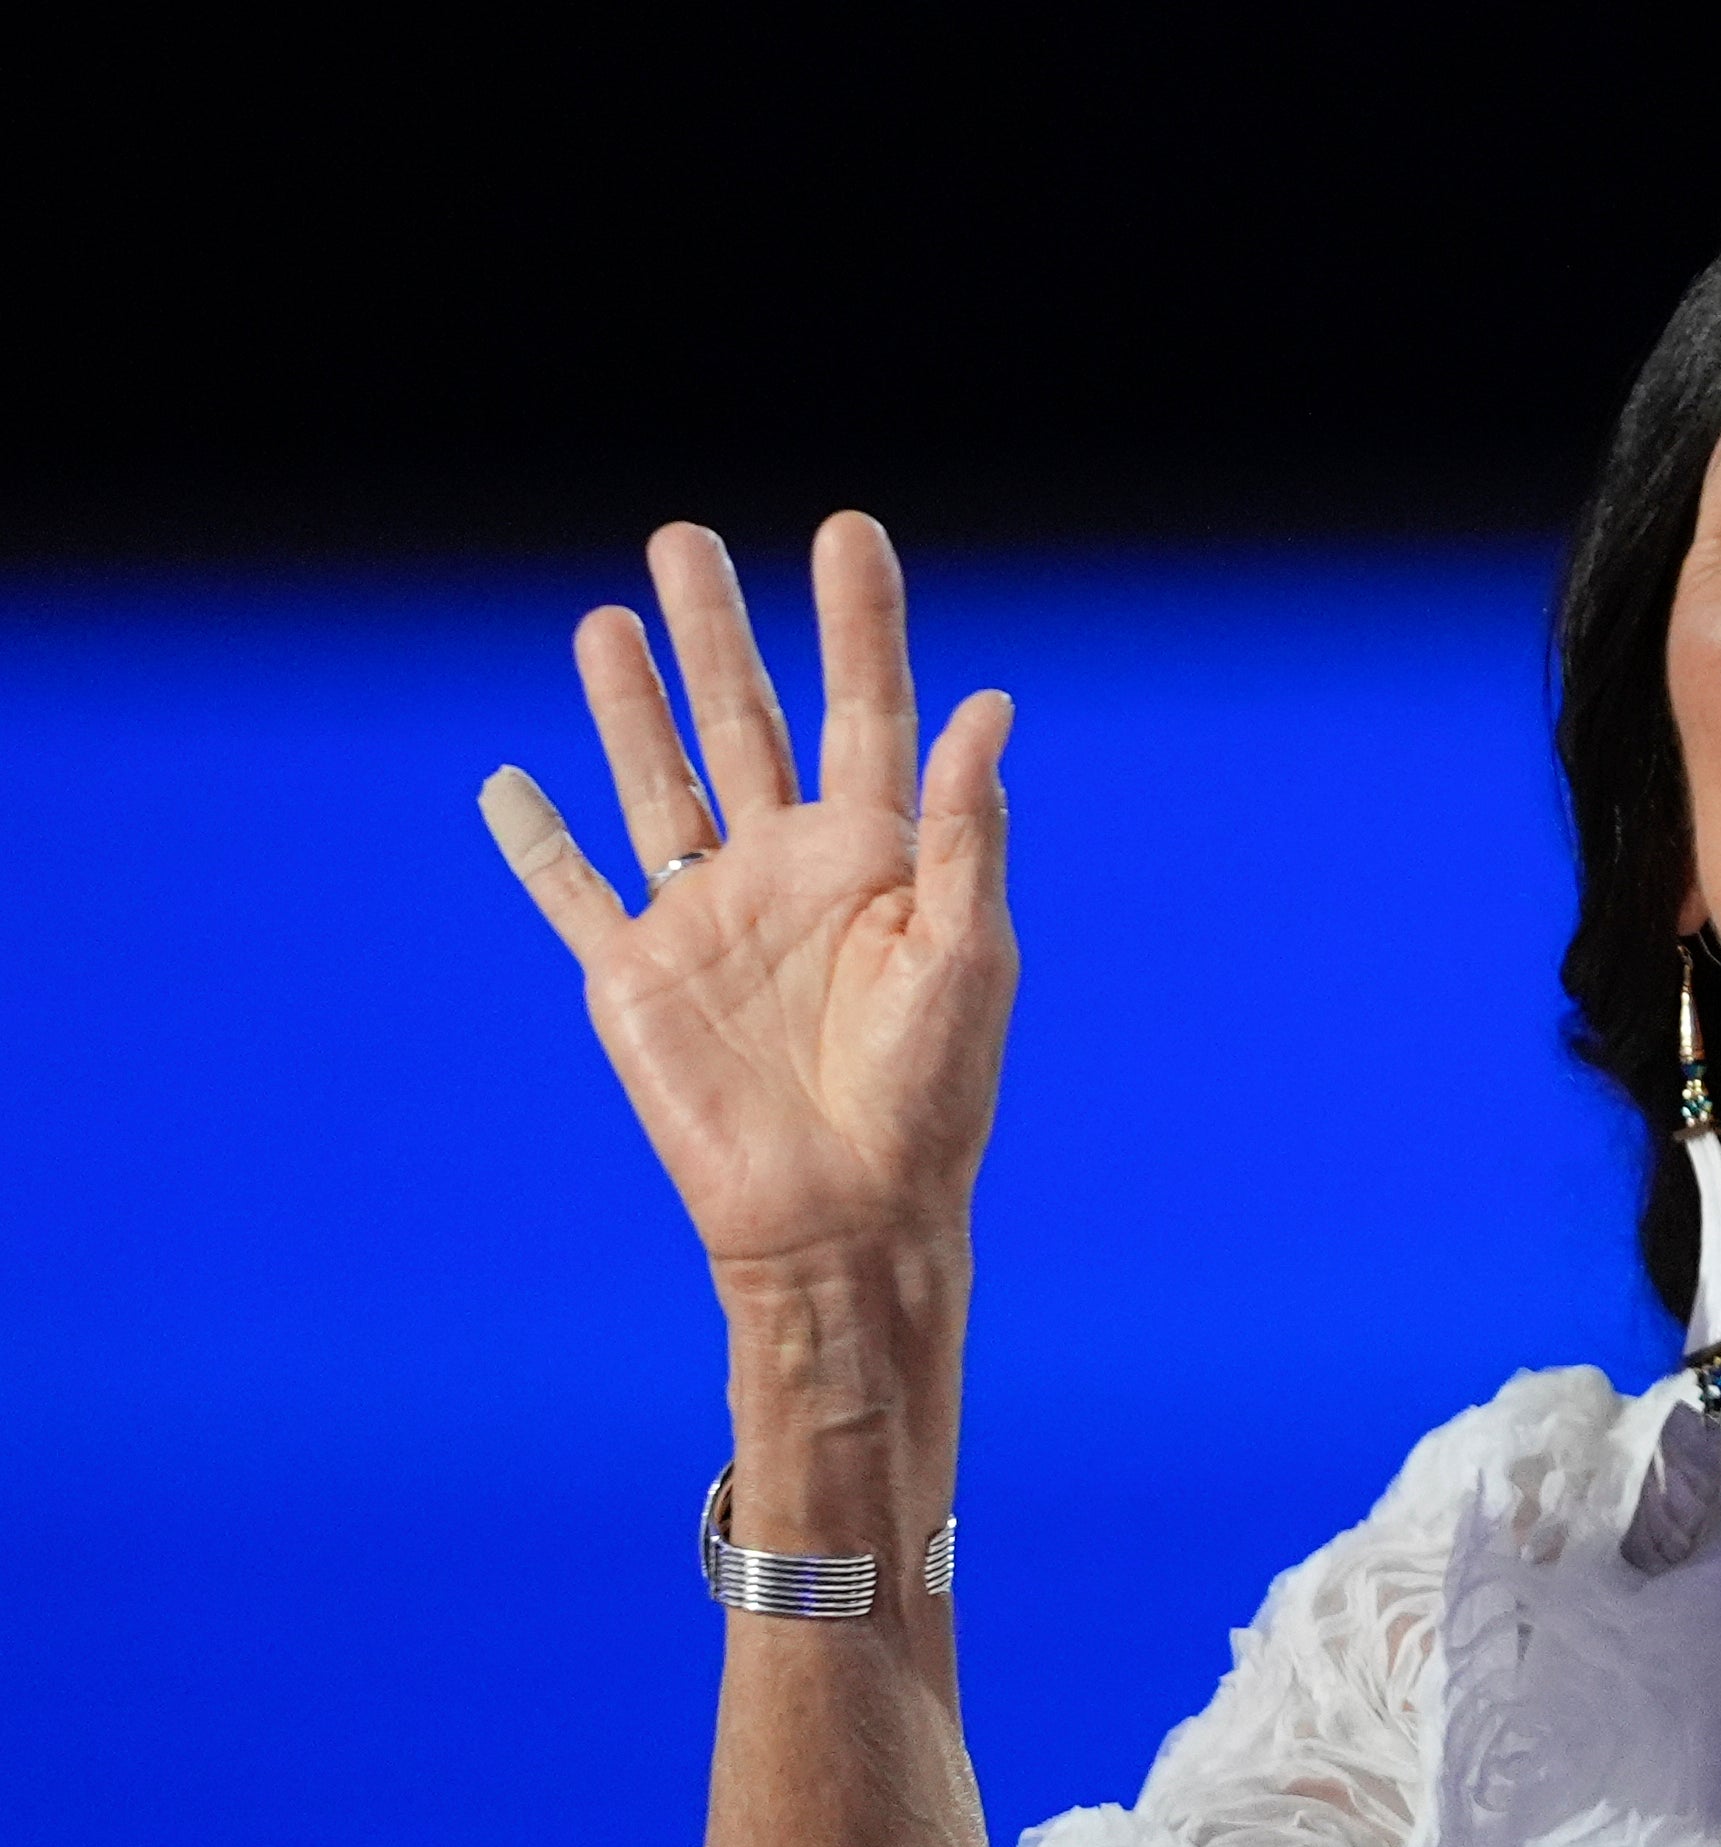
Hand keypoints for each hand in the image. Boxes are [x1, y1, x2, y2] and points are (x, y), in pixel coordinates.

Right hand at [482, 514, 1016, 1280]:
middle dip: (718, 629)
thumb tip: (991, 706)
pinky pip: (575, 895)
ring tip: (605, 617)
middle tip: (687, 537)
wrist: (847, 1216)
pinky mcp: (636, 977)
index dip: (859, 624)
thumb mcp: (967, 953)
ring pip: (655, 781)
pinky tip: (507, 783)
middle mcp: (788, 871)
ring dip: (628, 702)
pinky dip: (537, 843)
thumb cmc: (929, 1097)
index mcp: (878, 859)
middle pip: (745, 721)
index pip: (869, 711)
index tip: (847, 533)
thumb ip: (962, 829)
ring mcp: (706, 918)